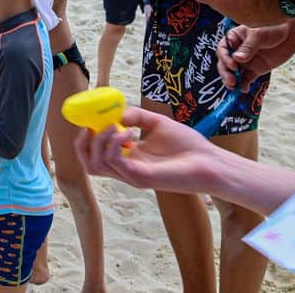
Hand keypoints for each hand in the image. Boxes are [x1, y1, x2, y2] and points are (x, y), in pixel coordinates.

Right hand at [75, 106, 220, 193]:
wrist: (211, 162)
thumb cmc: (189, 146)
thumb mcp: (157, 123)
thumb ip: (137, 116)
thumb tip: (117, 116)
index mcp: (129, 158)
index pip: (94, 155)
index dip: (86, 138)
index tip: (92, 119)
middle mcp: (126, 169)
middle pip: (88, 164)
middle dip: (83, 142)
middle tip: (93, 126)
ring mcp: (132, 175)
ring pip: (95, 164)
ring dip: (100, 141)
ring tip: (116, 127)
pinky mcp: (140, 178)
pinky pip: (114, 162)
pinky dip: (114, 144)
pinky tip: (128, 132)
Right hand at [216, 22, 294, 90]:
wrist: (290, 33)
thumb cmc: (271, 27)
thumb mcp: (258, 35)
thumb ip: (248, 48)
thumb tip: (237, 58)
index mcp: (234, 39)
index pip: (223, 50)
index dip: (225, 58)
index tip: (233, 65)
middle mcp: (237, 51)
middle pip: (226, 64)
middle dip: (226, 73)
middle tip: (232, 81)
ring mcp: (246, 61)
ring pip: (234, 73)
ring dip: (232, 81)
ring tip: (234, 87)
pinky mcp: (256, 69)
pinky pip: (246, 78)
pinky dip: (244, 84)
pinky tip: (244, 89)